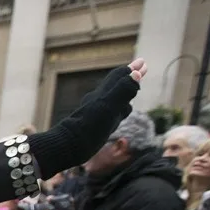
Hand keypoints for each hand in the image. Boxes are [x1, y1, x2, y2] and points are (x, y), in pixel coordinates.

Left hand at [28, 59, 145, 178]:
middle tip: (141, 69)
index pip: (118, 77)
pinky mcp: (94, 126)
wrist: (66, 147)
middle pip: (116, 86)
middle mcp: (98, 101)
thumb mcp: (108, 108)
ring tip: (133, 87)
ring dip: (124, 92)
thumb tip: (136, 74)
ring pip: (113, 99)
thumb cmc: (88, 129)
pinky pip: (109, 113)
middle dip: (129, 77)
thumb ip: (122, 91)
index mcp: (103, 95)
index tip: (143, 62)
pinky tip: (118, 112)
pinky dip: (118, 108)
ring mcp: (95, 113)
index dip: (132, 70)